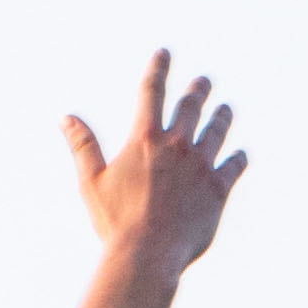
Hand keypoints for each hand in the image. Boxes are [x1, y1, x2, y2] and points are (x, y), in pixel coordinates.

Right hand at [67, 52, 245, 281]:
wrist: (147, 255)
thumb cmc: (115, 222)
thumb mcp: (92, 182)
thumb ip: (83, 146)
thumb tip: (66, 118)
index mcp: (145, 139)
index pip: (152, 91)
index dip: (158, 68)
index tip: (164, 52)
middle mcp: (177, 144)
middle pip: (192, 105)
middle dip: (198, 89)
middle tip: (204, 82)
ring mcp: (201, 165)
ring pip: (217, 129)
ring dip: (222, 116)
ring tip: (225, 110)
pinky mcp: (218, 189)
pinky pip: (234, 165)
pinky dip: (238, 158)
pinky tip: (240, 155)